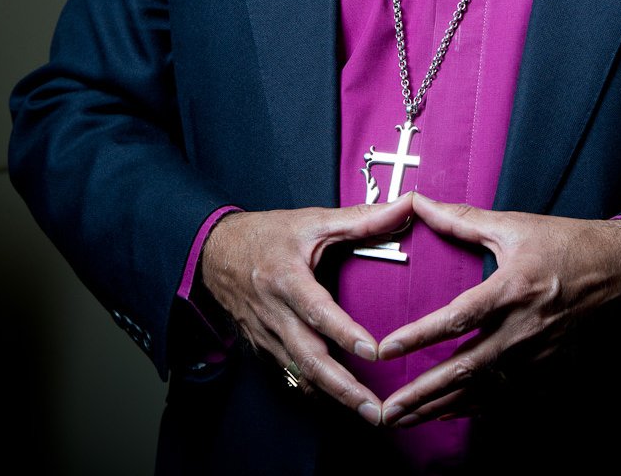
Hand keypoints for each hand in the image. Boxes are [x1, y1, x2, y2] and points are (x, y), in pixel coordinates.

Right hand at [199, 196, 413, 423]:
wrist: (215, 253)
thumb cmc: (267, 235)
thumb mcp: (313, 221)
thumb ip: (360, 219)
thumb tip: (404, 206)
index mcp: (288, 279)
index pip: (318, 311)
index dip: (344, 333)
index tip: (372, 352)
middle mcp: (276, 313)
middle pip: (309, 359)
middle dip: (344, 388)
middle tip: (375, 410)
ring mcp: (267, 336)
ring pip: (300, 374)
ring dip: (334, 396)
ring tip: (367, 414)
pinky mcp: (263, 348)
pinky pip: (290, 374)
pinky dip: (314, 390)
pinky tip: (338, 402)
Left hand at [376, 194, 620, 426]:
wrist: (619, 273)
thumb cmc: (564, 244)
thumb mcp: (513, 224)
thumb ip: (461, 218)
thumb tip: (417, 201)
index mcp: (511, 288)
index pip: (457, 319)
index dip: (418, 336)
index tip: (385, 350)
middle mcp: (522, 328)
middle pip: (464, 368)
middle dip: (421, 393)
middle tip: (385, 412)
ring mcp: (537, 356)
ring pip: (480, 391)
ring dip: (439, 407)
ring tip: (402, 420)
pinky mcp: (548, 371)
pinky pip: (504, 398)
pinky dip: (471, 408)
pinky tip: (444, 413)